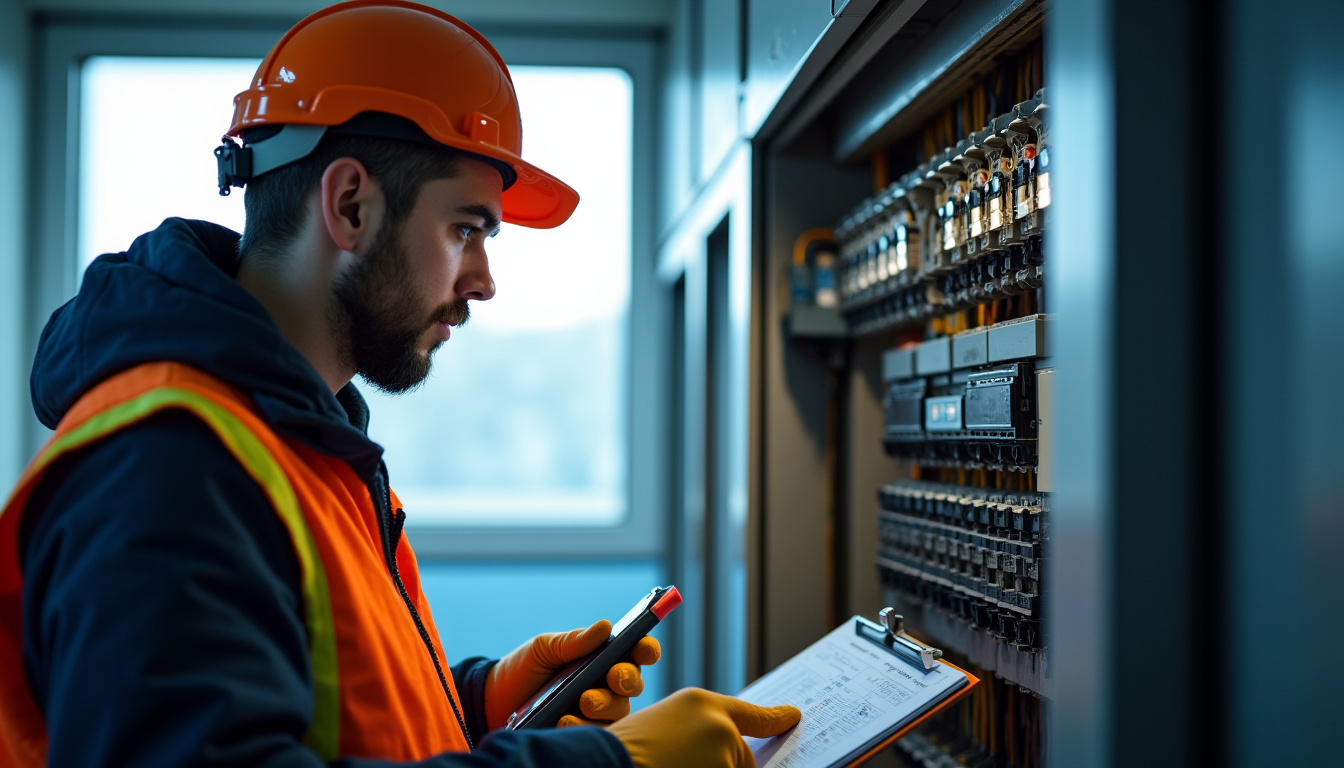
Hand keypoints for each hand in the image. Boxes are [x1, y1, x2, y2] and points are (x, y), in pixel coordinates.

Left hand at [484, 621, 661, 729]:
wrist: (495, 701)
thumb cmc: (524, 668)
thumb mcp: (545, 648)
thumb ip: (573, 641)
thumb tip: (605, 627)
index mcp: (601, 657)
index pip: (634, 652)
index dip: (646, 649)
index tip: (644, 648)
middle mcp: (604, 684)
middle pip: (632, 683)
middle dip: (627, 678)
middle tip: (613, 678)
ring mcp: (595, 710)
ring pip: (619, 709)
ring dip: (604, 704)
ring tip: (582, 701)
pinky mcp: (582, 731)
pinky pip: (597, 732)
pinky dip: (583, 725)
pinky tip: (565, 720)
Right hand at [600, 688, 800, 767]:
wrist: (605, 762)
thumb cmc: (624, 750)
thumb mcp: (659, 730)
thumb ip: (698, 735)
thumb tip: (728, 754)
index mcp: (699, 703)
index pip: (750, 714)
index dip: (773, 718)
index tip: (792, 717)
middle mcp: (719, 722)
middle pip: (741, 759)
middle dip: (724, 767)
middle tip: (681, 762)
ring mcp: (724, 753)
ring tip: (668, 766)